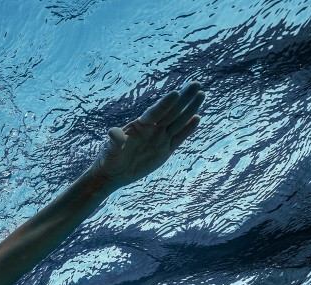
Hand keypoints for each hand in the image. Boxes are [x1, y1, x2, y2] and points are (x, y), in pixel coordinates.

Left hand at [91, 81, 205, 190]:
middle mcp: (152, 129)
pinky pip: (179, 138)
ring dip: (190, 109)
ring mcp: (160, 139)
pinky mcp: (165, 151)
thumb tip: (113, 133)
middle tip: (195, 84)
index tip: (176, 93)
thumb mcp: (110, 151)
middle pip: (171, 112)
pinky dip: (188, 128)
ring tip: (201, 94)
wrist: (113, 173)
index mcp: (139, 126)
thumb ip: (114, 141)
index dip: (165, 104)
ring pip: (178, 122)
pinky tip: (197, 117)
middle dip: (183, 98)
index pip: (155, 112)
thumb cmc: (109, 159)